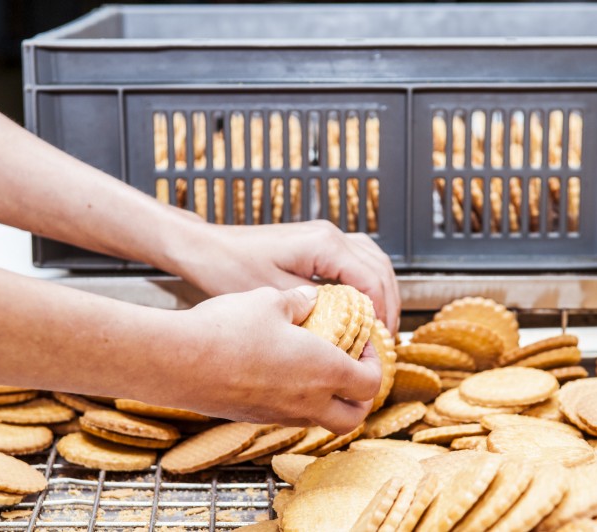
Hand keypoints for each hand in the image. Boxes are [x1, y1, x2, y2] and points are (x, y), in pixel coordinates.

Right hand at [168, 285, 382, 433]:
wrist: (179, 360)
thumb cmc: (227, 330)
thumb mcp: (269, 300)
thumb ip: (297, 302)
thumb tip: (310, 299)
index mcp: (324, 371)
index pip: (371, 383)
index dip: (375, 363)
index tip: (363, 343)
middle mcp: (307, 401)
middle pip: (353, 417)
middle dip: (360, 396)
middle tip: (350, 368)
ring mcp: (280, 415)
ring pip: (321, 420)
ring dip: (329, 400)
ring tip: (314, 367)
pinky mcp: (254, 418)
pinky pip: (290, 417)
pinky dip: (298, 401)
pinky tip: (279, 372)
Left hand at [175, 220, 400, 333]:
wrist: (208, 249)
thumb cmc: (231, 268)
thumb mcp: (275, 296)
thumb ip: (315, 308)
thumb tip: (347, 327)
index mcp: (324, 245)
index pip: (371, 280)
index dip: (382, 313)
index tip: (381, 341)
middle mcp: (330, 234)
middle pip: (380, 268)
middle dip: (389, 303)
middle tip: (386, 338)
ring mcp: (325, 234)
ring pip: (373, 259)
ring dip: (381, 290)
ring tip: (379, 323)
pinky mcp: (317, 241)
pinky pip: (357, 258)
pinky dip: (366, 280)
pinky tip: (361, 303)